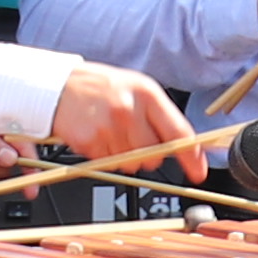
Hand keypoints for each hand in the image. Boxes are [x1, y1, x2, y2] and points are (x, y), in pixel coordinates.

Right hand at [49, 64, 193, 160]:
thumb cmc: (102, 88)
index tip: (198, 171)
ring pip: (130, 162)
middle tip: (134, 139)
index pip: (178, 132)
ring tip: (113, 132)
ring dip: (125, 156)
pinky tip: (98, 135)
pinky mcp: (88, 141)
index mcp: (147, 94)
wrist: (59, 86)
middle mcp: (129, 110)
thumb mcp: (137, 89)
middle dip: (149, 155)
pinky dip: (105, 155)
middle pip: (154, 155)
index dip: (191, 156)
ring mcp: (108, 127)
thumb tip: (182, 144)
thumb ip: (160, 115)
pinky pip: (107, 162)